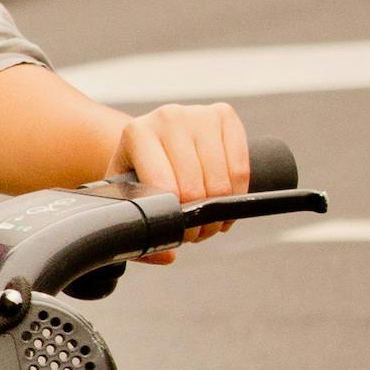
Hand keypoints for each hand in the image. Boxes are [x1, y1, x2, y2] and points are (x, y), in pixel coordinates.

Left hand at [111, 102, 247, 259]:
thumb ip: (138, 231)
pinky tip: (226, 206)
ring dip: (220, 211)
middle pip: (197, 186)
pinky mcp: (225, 115)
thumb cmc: (137, 173)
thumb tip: (168, 255)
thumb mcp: (128, 198)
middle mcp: (168, 117)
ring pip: (222, 180)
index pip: (166, 188)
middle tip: (195, 232)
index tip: (178, 234)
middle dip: (199, 220)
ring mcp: (199, 113)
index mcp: (137, 133)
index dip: (176, 220)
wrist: (152, 139)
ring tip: (208, 221)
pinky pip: (241, 167)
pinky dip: (239, 195)